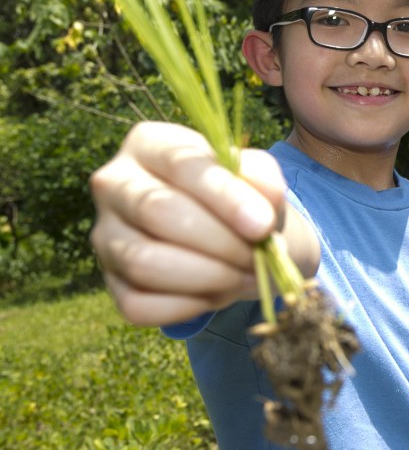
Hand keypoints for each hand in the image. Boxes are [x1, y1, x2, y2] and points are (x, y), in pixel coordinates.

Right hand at [89, 121, 296, 325]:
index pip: (182, 165)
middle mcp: (114, 184)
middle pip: (158, 213)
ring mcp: (105, 234)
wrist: (228, 234)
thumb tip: (262, 207)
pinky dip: (189, 306)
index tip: (261, 225)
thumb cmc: (238, 196)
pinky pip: (140, 305)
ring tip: (246, 275)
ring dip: (207, 277)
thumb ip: (263, 180)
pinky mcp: (109, 281)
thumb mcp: (257, 176)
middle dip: (219, 241)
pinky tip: (219, 293)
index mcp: (149, 143)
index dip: (224, 197)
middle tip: (259, 255)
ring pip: (143, 262)